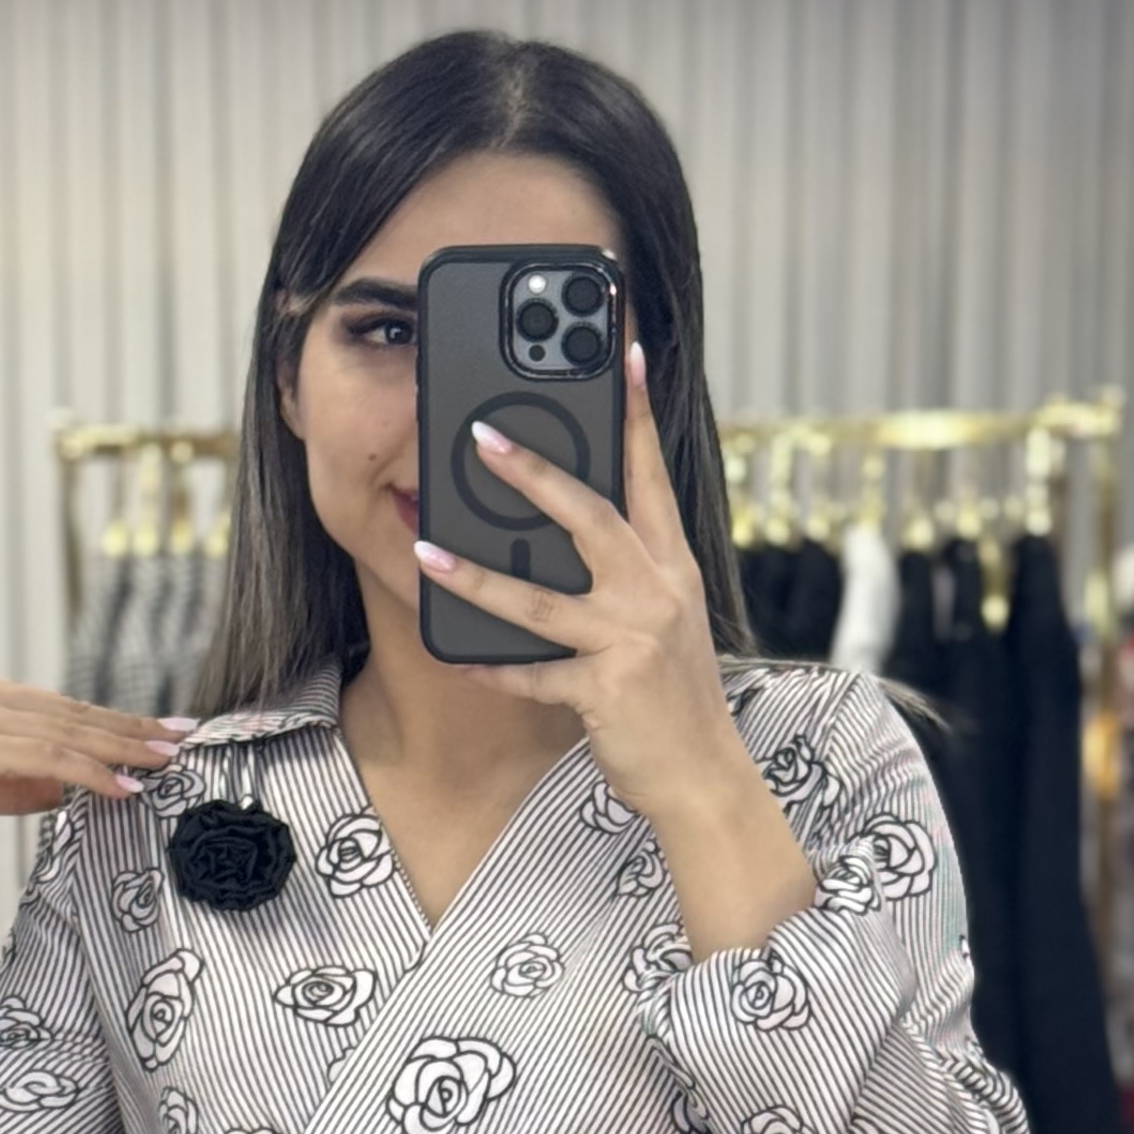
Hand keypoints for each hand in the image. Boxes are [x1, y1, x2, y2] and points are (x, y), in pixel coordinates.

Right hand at [0, 668, 192, 918]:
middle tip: (182, 738)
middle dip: (131, 728)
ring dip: (122, 748)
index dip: (111, 721)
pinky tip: (124, 786)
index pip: (59, 708)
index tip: (156, 731)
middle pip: (72, 713)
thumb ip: (23, 780)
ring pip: (67, 732)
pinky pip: (48, 757)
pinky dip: (90, 772)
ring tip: (165, 762)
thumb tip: (76, 787)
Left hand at [415, 344, 744, 824]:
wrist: (706, 779)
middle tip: (483, 437)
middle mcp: (655, 594)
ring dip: (477, 575)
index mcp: (673, 568)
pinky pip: (533, 675)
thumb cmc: (679, 700)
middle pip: (590, 517)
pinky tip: (455, 654)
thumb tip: (575, 538)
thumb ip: (633, 575)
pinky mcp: (606, 691)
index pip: (651, 477)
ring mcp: (630, 642)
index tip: (621, 355)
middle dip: (535, 474)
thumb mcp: (669, 622)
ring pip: (541, 600)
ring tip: (427, 548)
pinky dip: (492, 668)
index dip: (637, 414)